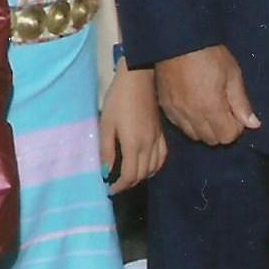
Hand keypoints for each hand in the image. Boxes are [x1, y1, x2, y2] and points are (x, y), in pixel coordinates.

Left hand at [100, 61, 167, 192]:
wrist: (138, 78)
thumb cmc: (118, 100)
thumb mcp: (106, 124)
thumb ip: (106, 150)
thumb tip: (106, 172)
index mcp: (134, 145)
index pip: (130, 176)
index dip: (120, 187)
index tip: (110, 189)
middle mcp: (149, 146)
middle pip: (142, 174)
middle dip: (129, 183)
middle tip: (117, 184)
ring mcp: (157, 139)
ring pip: (154, 168)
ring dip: (142, 176)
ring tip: (130, 175)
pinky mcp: (162, 132)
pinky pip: (162, 156)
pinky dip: (155, 166)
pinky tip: (147, 164)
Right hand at [154, 45, 260, 145]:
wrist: (178, 39)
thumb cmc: (209, 53)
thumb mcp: (232, 73)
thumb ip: (241, 102)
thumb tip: (253, 124)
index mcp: (210, 107)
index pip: (227, 137)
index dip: (236, 126)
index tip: (235, 111)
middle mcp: (191, 115)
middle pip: (211, 140)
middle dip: (221, 129)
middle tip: (224, 108)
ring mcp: (175, 112)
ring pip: (194, 135)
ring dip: (205, 127)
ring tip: (208, 106)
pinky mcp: (165, 107)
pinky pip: (180, 126)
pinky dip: (189, 122)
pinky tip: (193, 105)